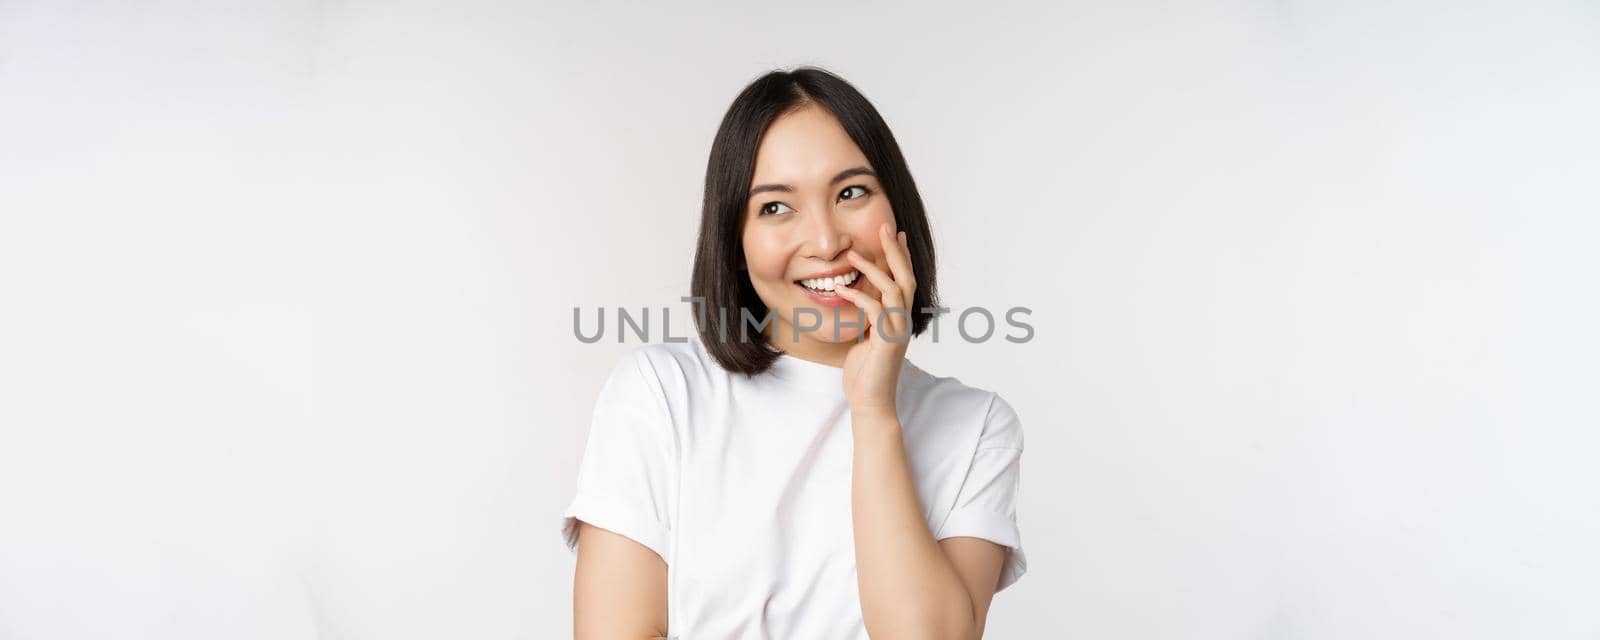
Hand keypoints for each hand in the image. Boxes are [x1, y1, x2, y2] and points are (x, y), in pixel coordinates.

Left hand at [833, 222, 917, 418]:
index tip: (895, 232)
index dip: (901, 255)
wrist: (871, 402)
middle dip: (895, 250)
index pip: (905, 279)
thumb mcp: (865, 337)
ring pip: (894, 290)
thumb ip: (866, 317)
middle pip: (906, 277)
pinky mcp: (886, 342)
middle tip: (885, 226)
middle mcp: (903, 321)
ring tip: (852, 254)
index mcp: (900, 318)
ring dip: (874, 269)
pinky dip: (858, 296)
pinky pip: (875, 311)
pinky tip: (840, 288)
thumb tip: (853, 297)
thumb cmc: (865, 372)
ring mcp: (897, 331)